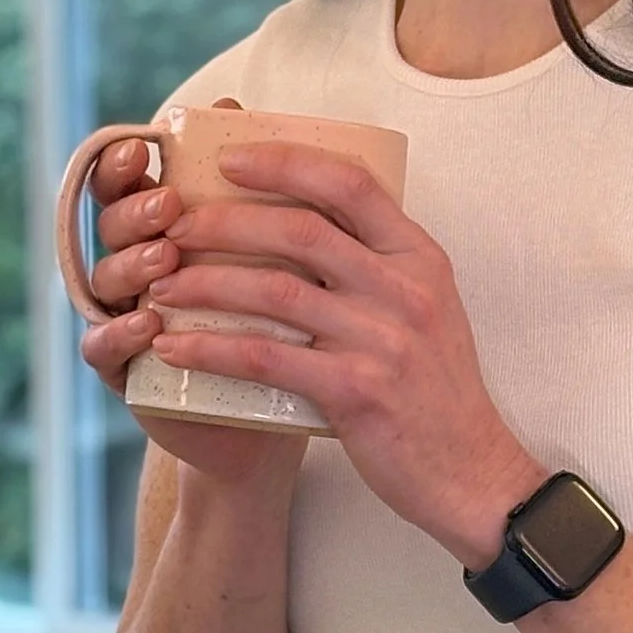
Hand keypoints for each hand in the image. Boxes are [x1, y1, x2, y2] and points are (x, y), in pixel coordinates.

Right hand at [79, 135, 301, 488]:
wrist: (275, 416)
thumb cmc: (275, 319)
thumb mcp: (274, 250)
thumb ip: (251, 184)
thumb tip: (238, 104)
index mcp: (162, 228)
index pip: (127, 183)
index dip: (124, 163)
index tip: (146, 150)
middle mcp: (134, 267)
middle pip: (110, 224)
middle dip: (135, 210)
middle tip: (170, 205)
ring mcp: (124, 317)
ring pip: (104, 280)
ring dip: (131, 264)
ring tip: (166, 258)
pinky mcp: (124, 372)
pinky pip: (102, 347)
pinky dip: (120, 333)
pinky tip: (148, 324)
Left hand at [146, 142, 537, 563]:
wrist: (472, 473)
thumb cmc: (438, 392)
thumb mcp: (429, 308)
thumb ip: (379, 266)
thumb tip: (306, 224)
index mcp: (419, 258)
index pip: (350, 184)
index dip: (285, 163)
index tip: (232, 160)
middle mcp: (403, 289)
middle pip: (300, 231)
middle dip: (225, 222)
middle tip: (176, 228)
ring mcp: (381, 340)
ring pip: (274, 291)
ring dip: (206, 285)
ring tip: (161, 286)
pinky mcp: (355, 392)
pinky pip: (265, 359)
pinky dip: (211, 350)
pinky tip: (174, 349)